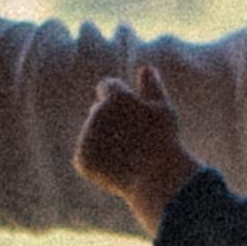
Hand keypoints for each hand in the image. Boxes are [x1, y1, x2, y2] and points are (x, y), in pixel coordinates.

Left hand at [72, 65, 198, 221]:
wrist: (156, 178)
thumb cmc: (164, 141)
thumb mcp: (164, 110)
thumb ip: (152, 87)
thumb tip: (145, 67)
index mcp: (115, 98)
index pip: (106, 86)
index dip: (118, 98)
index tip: (130, 112)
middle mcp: (96, 114)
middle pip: (98, 110)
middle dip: (110, 120)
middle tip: (133, 138)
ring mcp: (86, 138)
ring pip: (92, 134)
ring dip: (105, 141)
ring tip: (129, 156)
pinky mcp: (81, 159)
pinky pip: (86, 156)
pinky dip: (99, 162)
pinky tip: (117, 168)